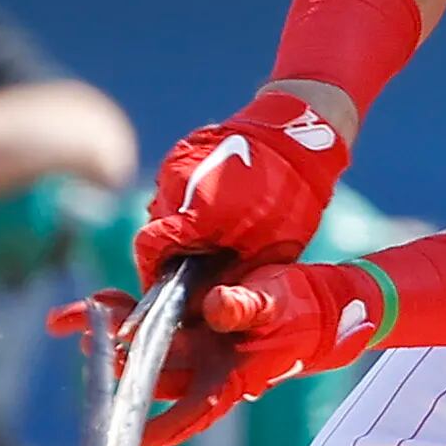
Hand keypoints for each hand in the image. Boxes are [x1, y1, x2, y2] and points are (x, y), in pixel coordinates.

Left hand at [47, 260, 377, 445]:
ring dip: (107, 333)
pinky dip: (119, 310)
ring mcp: (190, 347)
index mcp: (227, 380)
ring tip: (69, 318)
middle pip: (151, 376)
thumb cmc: (299, 314)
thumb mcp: (279, 307)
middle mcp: (201, 369)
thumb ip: (248, 307)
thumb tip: (217, 306)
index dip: (162, 430)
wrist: (306, 302)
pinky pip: (144, 319)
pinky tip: (93, 302)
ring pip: (140, 348)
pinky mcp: (183, 322)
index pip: (192, 413)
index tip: (132, 440)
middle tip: (88, 346)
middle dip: (116, 364)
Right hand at [130, 91, 348, 286]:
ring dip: (180, 228)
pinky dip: (187, 205)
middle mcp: (177, 184)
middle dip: (171, 254)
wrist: (297, 138)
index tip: (167, 292)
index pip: (148, 249)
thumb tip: (199, 308)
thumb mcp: (265, 253)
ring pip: (163, 210)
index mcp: (195, 211)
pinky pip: (175, 190)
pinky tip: (216, 211)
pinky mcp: (183, 152)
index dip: (153, 275)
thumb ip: (227, 280)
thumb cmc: (289, 200)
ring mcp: (177, 164)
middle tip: (197, 268)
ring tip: (212, 237)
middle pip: (155, 231)